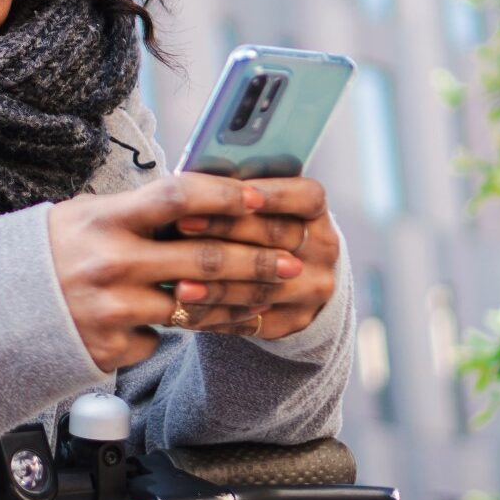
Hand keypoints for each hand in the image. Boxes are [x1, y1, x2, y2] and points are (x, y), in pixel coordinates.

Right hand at [48, 173, 304, 372]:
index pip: (178, 197)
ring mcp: (112, 310)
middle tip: (293, 261)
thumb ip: (137, 212)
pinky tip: (192, 323)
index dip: (225, 195)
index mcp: (104, 220)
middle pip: (204, 257)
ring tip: (269, 296)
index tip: (262, 197)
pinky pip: (161, 338)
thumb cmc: (48, 254)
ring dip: (239, 301)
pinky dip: (176, 329)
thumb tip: (203, 198)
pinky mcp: (111, 348)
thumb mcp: (84, 217)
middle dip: (258, 260)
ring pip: (196, 304)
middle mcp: (110, 264)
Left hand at [164, 177, 338, 341]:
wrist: (290, 277)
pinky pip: (250, 321)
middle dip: (224, 229)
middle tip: (181, 224)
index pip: (305, 197)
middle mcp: (322, 249)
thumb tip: (191, 179)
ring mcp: (312, 288)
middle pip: (275, 237)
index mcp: (315, 211)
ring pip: (261, 287)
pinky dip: (213, 315)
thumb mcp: (258, 205)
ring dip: (216, 286)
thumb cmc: (258, 227)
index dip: (271, 194)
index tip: (234, 192)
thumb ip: (234, 194)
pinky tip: (184, 310)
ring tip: (178, 284)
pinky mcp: (294, 320)